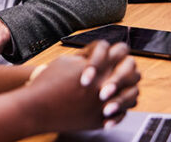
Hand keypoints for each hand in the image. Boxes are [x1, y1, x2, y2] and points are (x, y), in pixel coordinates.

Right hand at [25, 41, 139, 131]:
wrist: (37, 108)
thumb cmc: (48, 83)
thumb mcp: (68, 60)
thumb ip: (89, 57)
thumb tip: (100, 57)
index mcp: (99, 66)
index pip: (120, 51)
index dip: (114, 52)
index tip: (108, 57)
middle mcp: (106, 84)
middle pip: (132, 71)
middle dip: (126, 69)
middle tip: (117, 72)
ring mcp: (106, 103)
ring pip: (133, 93)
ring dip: (127, 89)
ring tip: (116, 90)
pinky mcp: (101, 119)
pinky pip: (122, 113)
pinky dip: (119, 109)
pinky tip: (110, 106)